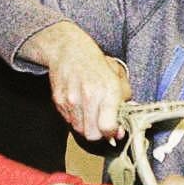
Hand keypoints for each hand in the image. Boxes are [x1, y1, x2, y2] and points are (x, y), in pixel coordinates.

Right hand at [23, 22, 130, 140]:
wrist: (68, 49)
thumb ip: (125, 100)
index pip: (107, 127)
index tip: (115, 129)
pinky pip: (69, 121)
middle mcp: (89, 96)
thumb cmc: (96, 63)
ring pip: (80, 130)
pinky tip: (80, 105)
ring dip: (87, 126)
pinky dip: (75, 118)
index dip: (112, 133)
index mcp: (108, 90)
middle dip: (99, 133)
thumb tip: (124, 123)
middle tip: (102, 124)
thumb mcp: (119, 76)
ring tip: (91, 112)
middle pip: (92, 135)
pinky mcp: (58, 101)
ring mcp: (71, 99)